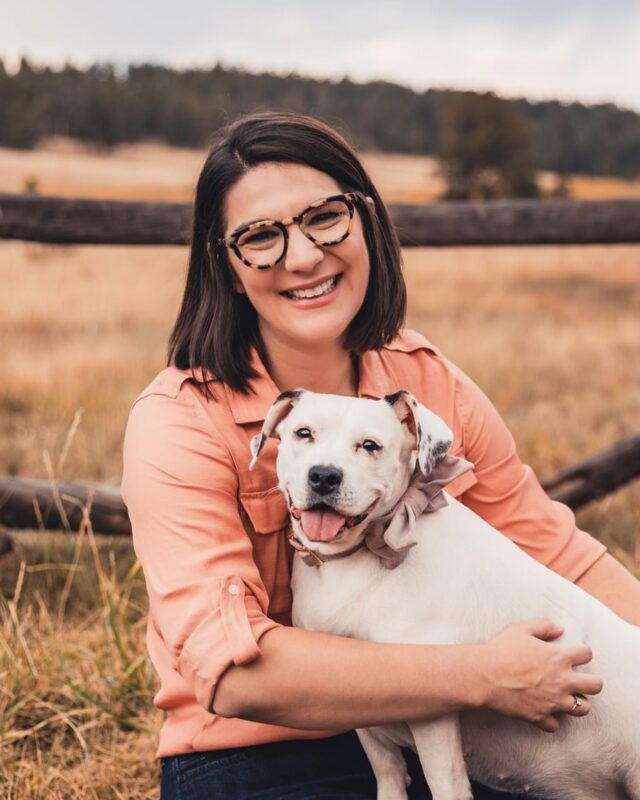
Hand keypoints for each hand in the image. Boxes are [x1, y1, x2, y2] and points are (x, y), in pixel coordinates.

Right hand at [480, 619, 602, 732]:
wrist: (484, 675)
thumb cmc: (501, 649)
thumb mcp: (521, 629)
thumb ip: (543, 626)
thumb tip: (559, 629)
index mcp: (559, 657)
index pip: (587, 654)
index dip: (583, 652)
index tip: (575, 653)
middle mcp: (562, 681)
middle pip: (595, 685)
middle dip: (592, 681)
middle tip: (581, 679)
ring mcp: (553, 701)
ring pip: (582, 709)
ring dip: (577, 702)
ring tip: (568, 697)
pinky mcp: (540, 716)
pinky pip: (556, 725)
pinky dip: (552, 719)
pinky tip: (545, 710)